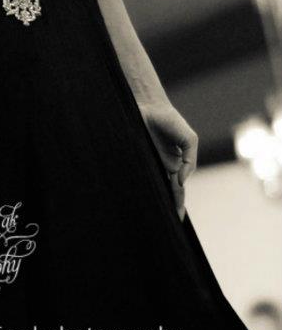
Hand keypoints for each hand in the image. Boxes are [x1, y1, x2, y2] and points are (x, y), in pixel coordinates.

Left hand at [137, 102, 197, 221]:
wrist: (149, 105)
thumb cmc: (170, 120)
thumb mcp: (189, 139)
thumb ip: (190, 159)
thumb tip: (181, 180)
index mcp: (175, 164)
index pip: (177, 189)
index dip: (178, 202)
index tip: (178, 218)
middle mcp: (162, 166)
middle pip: (166, 191)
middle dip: (168, 206)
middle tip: (169, 224)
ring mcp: (150, 162)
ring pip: (154, 185)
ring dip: (157, 199)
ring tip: (158, 217)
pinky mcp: (138, 157)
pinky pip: (143, 174)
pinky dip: (144, 185)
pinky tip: (145, 198)